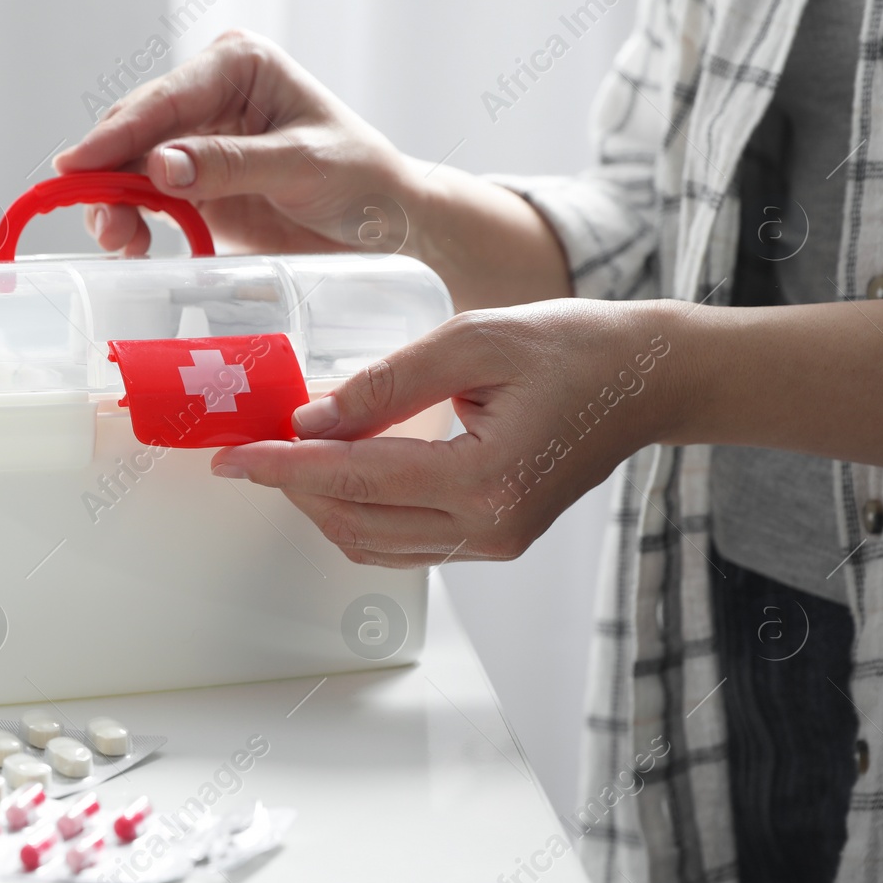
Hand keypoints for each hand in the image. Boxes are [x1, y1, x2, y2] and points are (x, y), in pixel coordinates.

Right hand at [53, 29, 409, 256]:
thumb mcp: (302, 166)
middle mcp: (211, 94)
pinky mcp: (196, 183)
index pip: (164, 99)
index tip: (76, 166)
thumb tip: (160, 165)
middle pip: (136, 131)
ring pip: (131, 166)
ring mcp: (199, 140)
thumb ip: (230, 165)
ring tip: (121, 240)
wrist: (388, 226)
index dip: (116, 134)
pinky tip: (134, 244)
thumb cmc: (362, 180)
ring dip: (114, 202)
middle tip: (102, 222)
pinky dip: (132, 219)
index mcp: (238, 65)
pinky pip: (146, 197)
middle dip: (108, 175)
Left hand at [209, 299, 683, 566]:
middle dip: (292, 486)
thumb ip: (385, 384)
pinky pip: (404, 540)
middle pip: (354, 523)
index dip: (282, 468)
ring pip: (373, 542)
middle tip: (251, 444)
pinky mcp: (495, 536)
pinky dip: (359, 510)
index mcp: (485, 481)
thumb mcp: (473, 340)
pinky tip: (338, 470)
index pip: (354, 479)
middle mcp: (488, 528)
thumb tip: (310, 419)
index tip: (231, 456)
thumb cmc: (576, 346)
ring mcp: (494, 541)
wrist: (651, 378)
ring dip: (320, 503)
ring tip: (286, 454)